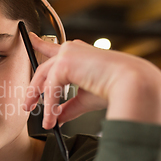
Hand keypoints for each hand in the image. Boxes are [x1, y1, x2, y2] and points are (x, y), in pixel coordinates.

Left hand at [23, 33, 160, 129]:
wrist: (133, 84)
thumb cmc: (114, 88)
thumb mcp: (85, 98)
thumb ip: (68, 106)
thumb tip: (56, 119)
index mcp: (77, 53)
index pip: (53, 48)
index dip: (39, 44)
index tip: (31, 39)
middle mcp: (71, 49)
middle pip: (43, 70)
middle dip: (33, 89)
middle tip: (27, 106)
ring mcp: (67, 54)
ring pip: (45, 80)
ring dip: (41, 102)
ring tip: (45, 121)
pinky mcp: (64, 63)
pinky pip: (51, 88)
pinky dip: (51, 105)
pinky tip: (52, 119)